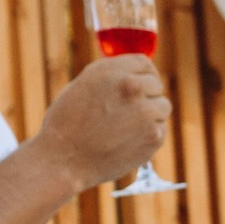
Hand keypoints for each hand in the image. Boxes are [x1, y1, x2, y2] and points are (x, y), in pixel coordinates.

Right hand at [34, 55, 169, 189]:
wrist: (62, 160)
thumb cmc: (65, 124)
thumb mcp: (81, 87)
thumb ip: (110, 78)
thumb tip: (133, 75)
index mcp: (110, 71)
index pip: (144, 63)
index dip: (143, 74)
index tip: (142, 83)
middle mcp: (131, 87)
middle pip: (156, 84)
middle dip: (147, 95)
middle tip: (131, 111)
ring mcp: (145, 112)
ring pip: (163, 107)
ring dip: (150, 115)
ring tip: (127, 128)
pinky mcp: (153, 136)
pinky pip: (160, 130)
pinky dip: (148, 136)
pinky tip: (126, 142)